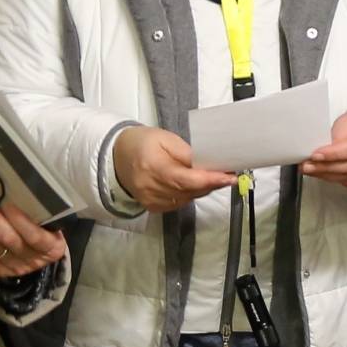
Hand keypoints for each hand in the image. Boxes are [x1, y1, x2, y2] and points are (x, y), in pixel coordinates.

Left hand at [0, 197, 67, 278]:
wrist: (41, 251)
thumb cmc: (45, 226)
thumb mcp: (49, 219)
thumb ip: (37, 209)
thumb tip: (14, 188)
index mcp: (52, 247)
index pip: (34, 236)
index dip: (19, 220)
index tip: (6, 203)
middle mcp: (34, 260)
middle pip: (9, 239)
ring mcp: (17, 268)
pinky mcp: (2, 270)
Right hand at [112, 126, 235, 212]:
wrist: (117, 156)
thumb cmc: (142, 143)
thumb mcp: (165, 139)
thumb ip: (187, 153)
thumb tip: (210, 164)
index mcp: (153, 166)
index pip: (187, 179)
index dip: (210, 180)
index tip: (230, 177)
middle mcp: (150, 187)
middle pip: (190, 191)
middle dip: (211, 183)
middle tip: (226, 173)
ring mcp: (151, 200)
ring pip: (187, 199)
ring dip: (201, 189)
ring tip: (208, 176)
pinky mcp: (152, 207)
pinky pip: (179, 203)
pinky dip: (188, 194)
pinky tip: (188, 184)